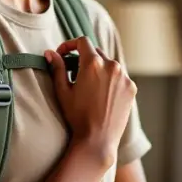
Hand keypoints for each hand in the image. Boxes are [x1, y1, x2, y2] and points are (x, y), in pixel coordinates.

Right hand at [46, 37, 135, 165]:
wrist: (98, 140)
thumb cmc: (77, 116)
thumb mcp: (63, 91)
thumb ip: (57, 68)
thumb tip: (50, 52)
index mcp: (93, 63)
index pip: (82, 42)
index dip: (70, 45)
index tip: (63, 54)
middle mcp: (112, 66)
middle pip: (96, 52)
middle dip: (83, 58)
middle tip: (73, 72)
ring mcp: (124, 77)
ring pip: (109, 64)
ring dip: (98, 69)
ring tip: (88, 86)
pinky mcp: (131, 88)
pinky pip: (119, 76)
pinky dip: (110, 79)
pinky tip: (101, 94)